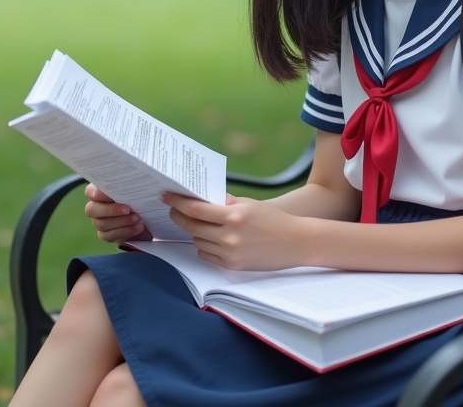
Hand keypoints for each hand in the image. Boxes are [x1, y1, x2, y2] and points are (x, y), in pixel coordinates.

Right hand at [84, 183, 151, 242]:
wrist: (147, 219)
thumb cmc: (139, 200)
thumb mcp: (136, 192)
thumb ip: (130, 186)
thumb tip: (136, 176)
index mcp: (99, 194)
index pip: (90, 192)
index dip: (97, 193)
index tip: (111, 194)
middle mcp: (96, 208)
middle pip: (91, 210)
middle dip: (111, 210)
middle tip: (128, 209)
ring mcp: (99, 223)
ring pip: (102, 224)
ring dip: (122, 221)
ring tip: (138, 218)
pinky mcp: (106, 236)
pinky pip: (110, 236)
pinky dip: (126, 231)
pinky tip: (138, 227)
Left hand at [163, 192, 309, 270]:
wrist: (295, 242)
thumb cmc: (273, 220)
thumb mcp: (250, 204)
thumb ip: (225, 202)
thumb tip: (202, 198)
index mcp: (234, 215)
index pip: (196, 209)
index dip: (177, 202)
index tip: (166, 196)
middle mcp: (230, 235)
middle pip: (192, 226)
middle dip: (178, 217)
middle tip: (173, 210)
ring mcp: (230, 253)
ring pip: (197, 241)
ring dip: (194, 232)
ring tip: (199, 224)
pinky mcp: (232, 265)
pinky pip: (207, 255)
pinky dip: (205, 246)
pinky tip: (211, 239)